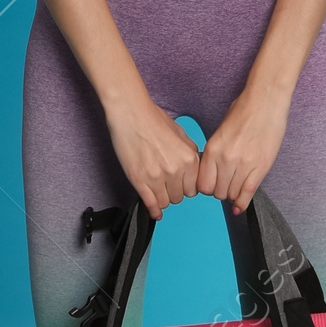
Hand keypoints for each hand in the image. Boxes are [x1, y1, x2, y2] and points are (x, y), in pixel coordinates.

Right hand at [102, 90, 201, 216]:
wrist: (130, 113)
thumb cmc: (153, 119)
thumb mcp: (181, 134)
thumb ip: (190, 153)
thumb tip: (193, 167)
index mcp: (189, 158)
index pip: (195, 187)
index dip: (187, 185)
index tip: (182, 184)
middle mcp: (175, 170)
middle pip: (181, 197)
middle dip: (175, 191)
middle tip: (167, 184)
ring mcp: (157, 177)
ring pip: (166, 202)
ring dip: (163, 198)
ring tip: (158, 190)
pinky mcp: (139, 180)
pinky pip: (151, 203)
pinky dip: (154, 210)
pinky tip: (155, 212)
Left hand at [195, 86, 290, 213]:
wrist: (265, 101)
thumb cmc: (243, 111)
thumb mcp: (220, 131)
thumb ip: (215, 153)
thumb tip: (213, 171)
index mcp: (213, 148)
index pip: (203, 184)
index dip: (207, 187)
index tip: (212, 184)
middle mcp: (226, 159)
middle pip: (217, 192)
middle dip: (220, 191)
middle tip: (225, 185)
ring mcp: (244, 164)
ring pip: (232, 194)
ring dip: (232, 194)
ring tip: (235, 187)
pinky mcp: (261, 166)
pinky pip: (248, 192)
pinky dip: (243, 202)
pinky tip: (240, 206)